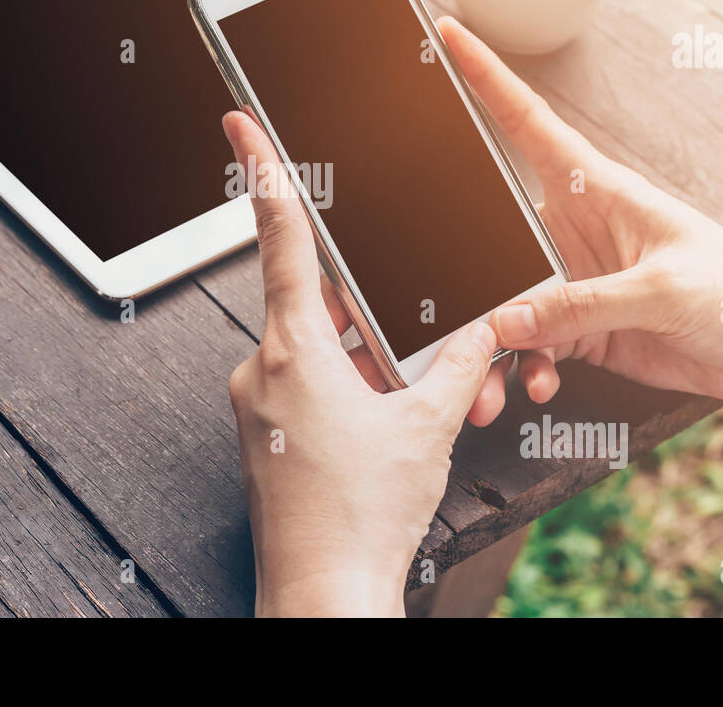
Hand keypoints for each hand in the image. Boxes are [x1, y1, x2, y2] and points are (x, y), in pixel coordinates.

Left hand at [221, 109, 509, 616]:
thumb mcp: (427, 426)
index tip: (240, 126)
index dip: (265, 173)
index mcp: (293, 351)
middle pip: (312, 297)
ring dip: (363, 352)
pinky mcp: (270, 433)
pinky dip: (349, 383)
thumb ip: (461, 361)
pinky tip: (388, 409)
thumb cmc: (360, 517)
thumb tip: (482, 326)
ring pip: (315, 346)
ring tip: (408, 387)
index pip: (280, 239)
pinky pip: (308, 383)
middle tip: (400, 310)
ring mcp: (262, 404)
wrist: (325, 596)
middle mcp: (265, 370)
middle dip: (362, 299)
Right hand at [437, 16, 722, 421]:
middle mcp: (575, 231)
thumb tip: (505, 321)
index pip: (527, 122)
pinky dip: (521, 368)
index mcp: (597, 191)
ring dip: (489, 342)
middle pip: (491, 235)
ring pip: (503, 303)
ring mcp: (574, 282)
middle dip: (461, 273)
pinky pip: (529, 345)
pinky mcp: (581, 329)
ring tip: (487, 380)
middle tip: (437, 313)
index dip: (485, 76)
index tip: (447, 36)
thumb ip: (580, 306)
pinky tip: (533, 385)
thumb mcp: (661, 291)